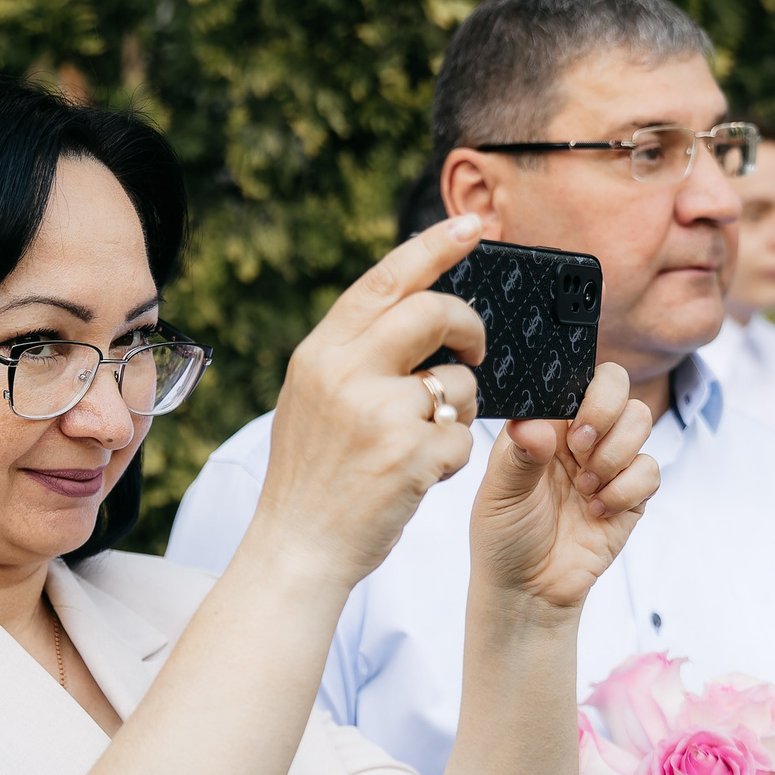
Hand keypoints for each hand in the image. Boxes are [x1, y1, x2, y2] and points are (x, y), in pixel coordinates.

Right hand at [251, 214, 490, 589]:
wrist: (297, 548)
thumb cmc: (312, 476)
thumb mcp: (312, 398)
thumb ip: (352, 354)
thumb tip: (412, 309)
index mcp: (320, 353)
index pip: (386, 280)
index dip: (435, 247)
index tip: (473, 227)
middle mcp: (346, 373)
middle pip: (435, 311)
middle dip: (470, 326)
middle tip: (477, 347)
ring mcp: (379, 413)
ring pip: (459, 380)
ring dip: (459, 408)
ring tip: (425, 439)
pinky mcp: (410, 454)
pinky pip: (462, 435)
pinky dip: (451, 456)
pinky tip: (418, 475)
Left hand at [469, 362, 657, 612]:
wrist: (528, 592)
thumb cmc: (504, 538)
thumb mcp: (499, 496)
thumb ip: (519, 456)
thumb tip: (537, 425)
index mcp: (546, 425)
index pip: (576, 378)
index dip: (583, 392)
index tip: (572, 427)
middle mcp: (580, 437)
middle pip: (619, 389)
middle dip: (607, 415)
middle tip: (581, 452)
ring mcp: (608, 463)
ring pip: (641, 422)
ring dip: (615, 455)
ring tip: (585, 489)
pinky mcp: (632, 495)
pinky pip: (650, 470)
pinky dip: (626, 490)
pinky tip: (598, 511)